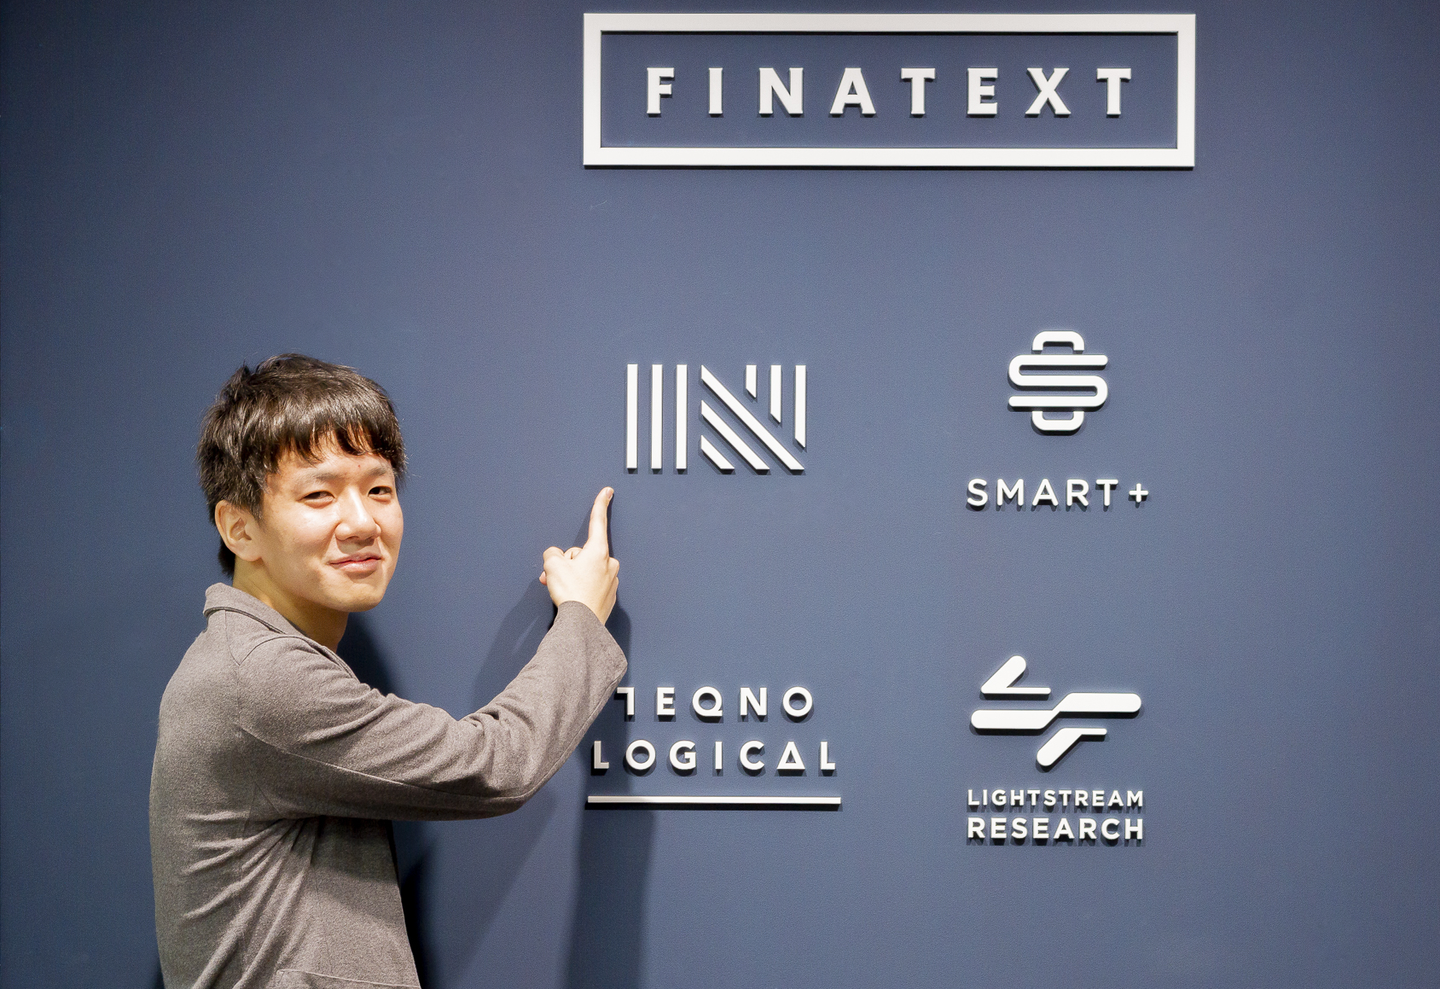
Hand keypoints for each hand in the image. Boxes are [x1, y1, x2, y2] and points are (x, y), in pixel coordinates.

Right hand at [539, 488, 619, 622]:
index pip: (597, 522)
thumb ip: (552, 555)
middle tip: (558, 577)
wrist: (582, 624)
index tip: (608, 492)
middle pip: (582, 553)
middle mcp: (608, 564)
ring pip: (585, 570)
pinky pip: (590, 584)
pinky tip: (572, 597)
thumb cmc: (571, 593)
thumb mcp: (552, 566)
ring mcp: (611, 581)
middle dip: (568, 562)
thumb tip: (555, 558)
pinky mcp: (608, 596)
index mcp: (598, 551)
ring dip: (571, 576)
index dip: (600, 504)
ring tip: (561, 589)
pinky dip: (579, 588)